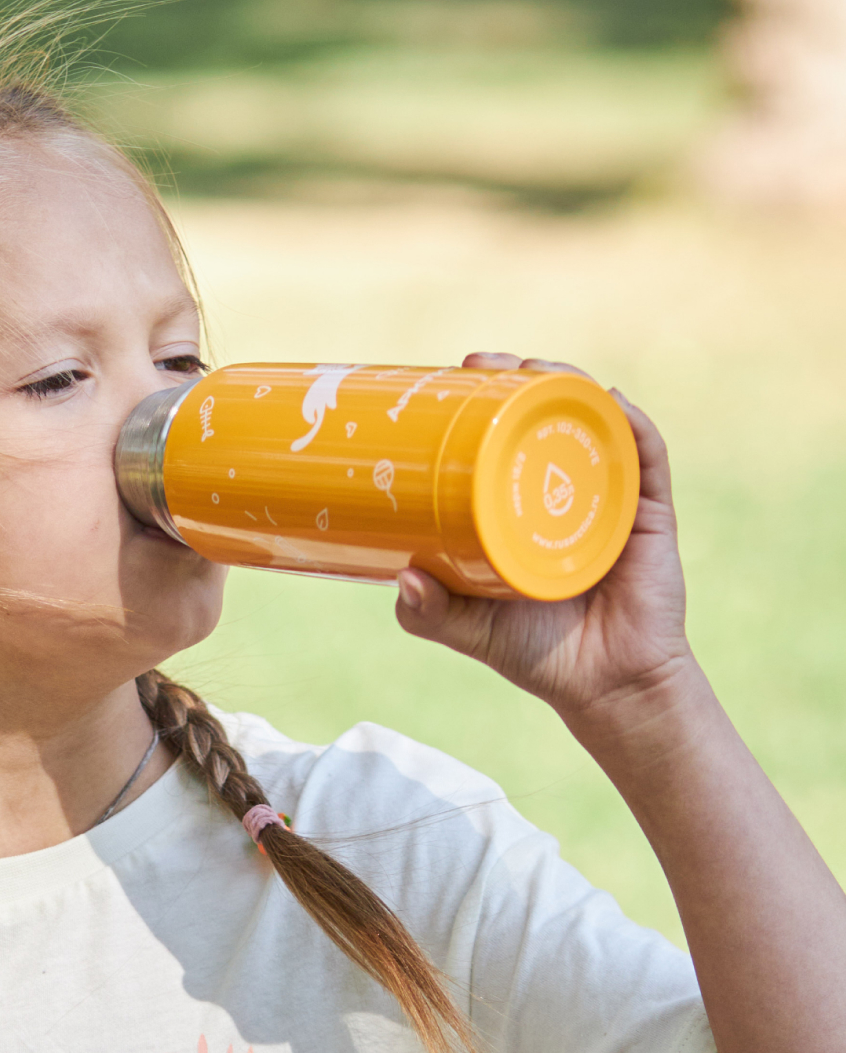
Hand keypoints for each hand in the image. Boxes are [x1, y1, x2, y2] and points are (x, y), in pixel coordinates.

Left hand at [395, 352, 692, 724]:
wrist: (605, 688)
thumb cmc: (536, 652)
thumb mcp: (468, 627)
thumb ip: (429, 612)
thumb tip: (402, 578)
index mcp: (523, 508)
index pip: (503, 440)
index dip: (481, 405)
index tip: (449, 379)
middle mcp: (567, 493)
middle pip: (547, 420)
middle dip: (518, 380)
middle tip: (481, 364)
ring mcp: (610, 499)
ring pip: (595, 426)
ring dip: (571, 386)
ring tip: (535, 367)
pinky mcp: (650, 517)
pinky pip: (647, 461)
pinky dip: (634, 427)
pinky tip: (612, 401)